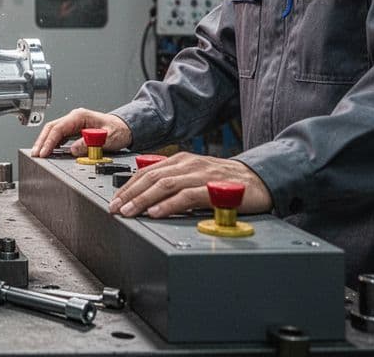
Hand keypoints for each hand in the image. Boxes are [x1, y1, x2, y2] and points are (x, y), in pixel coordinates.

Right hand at [30, 108, 132, 157]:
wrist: (126, 128)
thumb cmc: (119, 130)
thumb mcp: (107, 138)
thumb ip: (90, 143)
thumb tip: (73, 150)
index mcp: (80, 116)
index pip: (58, 128)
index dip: (49, 141)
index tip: (44, 152)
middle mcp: (74, 118)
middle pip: (51, 128)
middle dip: (41, 141)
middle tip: (35, 154)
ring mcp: (73, 123)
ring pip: (53, 131)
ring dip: (45, 142)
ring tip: (38, 154)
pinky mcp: (74, 130)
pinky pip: (59, 136)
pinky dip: (52, 144)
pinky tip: (49, 151)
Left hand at [108, 151, 271, 217]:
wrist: (260, 179)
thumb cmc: (226, 182)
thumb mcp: (195, 178)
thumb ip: (174, 184)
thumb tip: (147, 197)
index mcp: (180, 161)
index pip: (146, 172)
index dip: (127, 187)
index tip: (113, 201)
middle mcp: (188, 164)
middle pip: (151, 177)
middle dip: (129, 194)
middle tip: (115, 209)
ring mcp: (201, 174)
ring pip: (165, 185)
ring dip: (143, 199)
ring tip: (129, 212)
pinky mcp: (215, 188)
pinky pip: (188, 195)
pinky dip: (170, 204)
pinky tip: (157, 212)